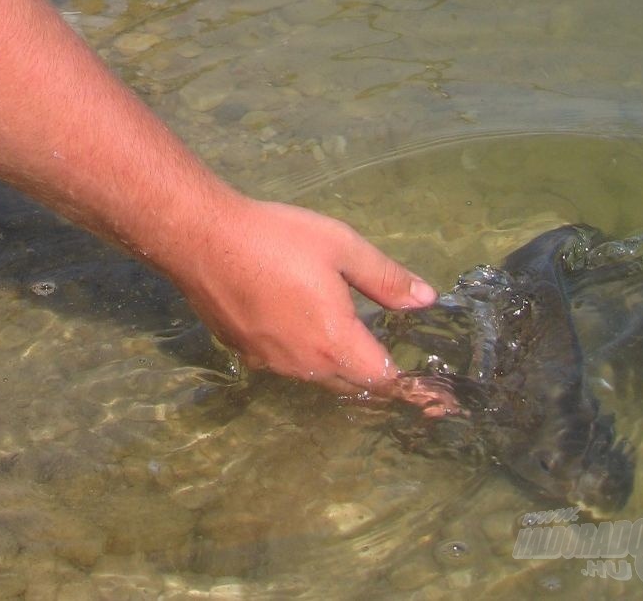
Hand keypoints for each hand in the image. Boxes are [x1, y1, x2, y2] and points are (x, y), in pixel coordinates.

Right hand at [174, 197, 444, 398]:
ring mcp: (271, 361)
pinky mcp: (246, 351)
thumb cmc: (277, 239)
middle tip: (409, 381)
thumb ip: (386, 279)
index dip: (415, 390)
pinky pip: (290, 367)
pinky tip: (311, 336)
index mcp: (334, 340)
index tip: (440, 403)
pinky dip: (312, 360)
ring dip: (346, 371)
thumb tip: (426, 299)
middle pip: (353, 384)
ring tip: (363, 356)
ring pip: (320, 378)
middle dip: (382, 382)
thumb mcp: (342, 247)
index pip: (384, 378)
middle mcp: (303, 363)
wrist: (202, 240)